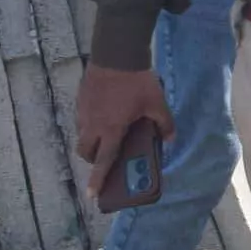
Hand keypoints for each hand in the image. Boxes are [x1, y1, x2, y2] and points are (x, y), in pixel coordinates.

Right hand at [71, 62, 173, 176]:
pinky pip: (82, 119)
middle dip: (95, 159)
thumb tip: (170, 139)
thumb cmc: (137, 82)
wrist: (116, 53)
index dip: (98, 180)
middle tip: (109, 155)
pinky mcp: (80, 98)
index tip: (92, 196)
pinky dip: (91, 123)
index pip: (103, 161)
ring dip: (92, 141)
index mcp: (111, 130)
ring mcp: (83, 111)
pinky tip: (106, 113)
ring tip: (109, 133)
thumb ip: (165, 124)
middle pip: (86, 151)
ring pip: (82, 135)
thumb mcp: (157, 103)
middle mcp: (92, 124)